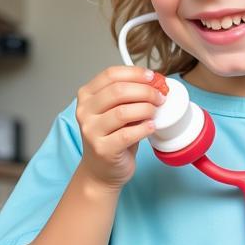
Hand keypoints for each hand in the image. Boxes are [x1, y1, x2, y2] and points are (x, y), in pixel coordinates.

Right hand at [76, 65, 167, 188]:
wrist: (101, 171)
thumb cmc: (112, 138)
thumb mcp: (116, 111)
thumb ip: (129, 96)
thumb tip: (155, 83)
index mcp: (87, 96)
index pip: (110, 75)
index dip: (134, 73)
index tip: (152, 77)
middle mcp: (85, 112)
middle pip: (118, 91)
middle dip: (145, 91)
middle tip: (160, 97)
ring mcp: (91, 131)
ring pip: (122, 112)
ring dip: (146, 109)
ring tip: (155, 112)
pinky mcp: (102, 149)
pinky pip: (127, 134)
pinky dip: (144, 128)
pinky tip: (151, 127)